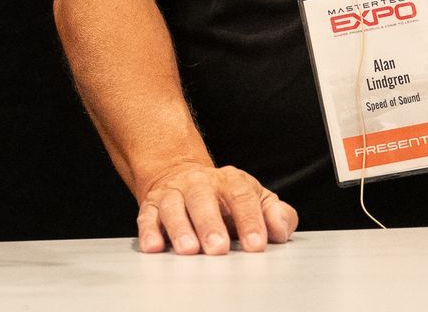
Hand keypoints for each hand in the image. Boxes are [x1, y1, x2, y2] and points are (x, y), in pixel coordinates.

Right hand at [135, 162, 298, 254]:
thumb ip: (276, 214)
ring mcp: (174, 193)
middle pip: (203, 199)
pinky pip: (147, 216)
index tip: (256, 244)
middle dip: (210, 224)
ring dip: (180, 228)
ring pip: (173, 206)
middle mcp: (200, 184)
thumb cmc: (226, 198)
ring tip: (189, 249)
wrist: (184, 177)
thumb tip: (280, 229)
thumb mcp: (257, 199)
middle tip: (218, 248)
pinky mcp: (152, 206)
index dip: (249, 220)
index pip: (242, 196)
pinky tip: (154, 246)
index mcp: (230, 181)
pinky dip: (149, 231)